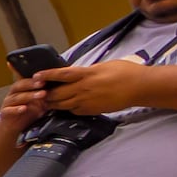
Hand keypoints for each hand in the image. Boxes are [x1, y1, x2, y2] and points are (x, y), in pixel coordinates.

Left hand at [23, 55, 151, 114]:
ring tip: (45, 102)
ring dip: (53, 103)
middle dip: (45, 94)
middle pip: (57, 93)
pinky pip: (74, 111)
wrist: (140, 87)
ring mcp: (87, 101)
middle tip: (37, 93)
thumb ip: (88, 70)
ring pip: (63, 105)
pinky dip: (67, 109)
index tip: (36, 76)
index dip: (47, 76)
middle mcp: (84, 88)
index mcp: (86, 74)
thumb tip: (78, 73)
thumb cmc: (125, 72)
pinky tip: (65, 107)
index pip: (61, 75)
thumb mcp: (104, 66)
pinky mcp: (92, 110)